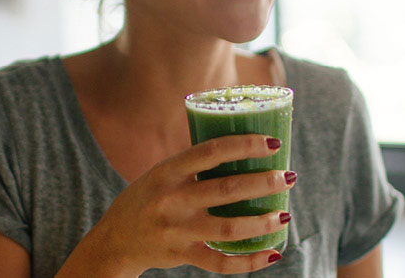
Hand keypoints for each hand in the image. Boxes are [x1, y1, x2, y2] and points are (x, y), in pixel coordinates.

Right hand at [61, 134, 295, 276]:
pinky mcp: (182, 255)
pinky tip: (272, 253)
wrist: (115, 239)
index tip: (272, 144)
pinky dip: (249, 261)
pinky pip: (221, 262)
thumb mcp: (162, 173)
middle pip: (227, 190)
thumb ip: (194, 164)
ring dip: (263, 221)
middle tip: (288, 177)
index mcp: (168, 171)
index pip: (211, 152)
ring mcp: (177, 230)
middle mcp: (172, 199)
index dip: (244, 145)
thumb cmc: (149, 198)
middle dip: (264, 183)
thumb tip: (243, 147)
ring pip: (229, 227)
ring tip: (285, 214)